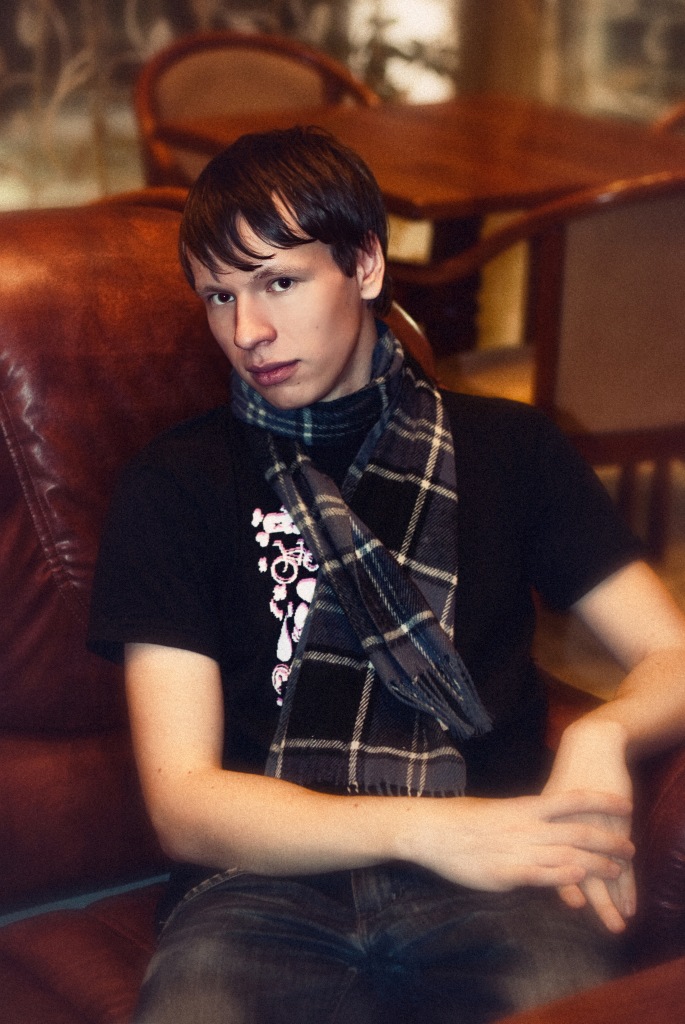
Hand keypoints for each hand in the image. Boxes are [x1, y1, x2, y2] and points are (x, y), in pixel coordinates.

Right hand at [400, 788, 633, 894]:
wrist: (431, 830)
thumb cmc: (460, 820)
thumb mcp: (497, 811)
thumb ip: (521, 818)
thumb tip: (536, 821)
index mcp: (524, 807)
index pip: (571, 800)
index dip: (600, 801)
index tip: (624, 803)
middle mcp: (526, 826)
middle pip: (578, 830)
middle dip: (608, 838)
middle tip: (630, 845)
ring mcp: (518, 849)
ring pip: (566, 854)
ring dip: (595, 863)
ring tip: (618, 870)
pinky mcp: (506, 872)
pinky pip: (540, 874)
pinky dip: (562, 876)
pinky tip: (579, 880)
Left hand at [544, 717, 634, 932]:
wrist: (590, 748)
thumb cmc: (569, 776)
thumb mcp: (549, 802)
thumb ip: (541, 828)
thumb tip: (530, 852)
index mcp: (547, 824)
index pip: (549, 861)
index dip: (559, 883)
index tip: (569, 905)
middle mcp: (569, 829)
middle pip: (578, 872)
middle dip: (590, 903)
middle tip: (595, 930)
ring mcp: (595, 828)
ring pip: (602, 871)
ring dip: (610, 901)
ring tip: (616, 926)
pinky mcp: (615, 824)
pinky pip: (621, 860)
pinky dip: (626, 882)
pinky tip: (630, 903)